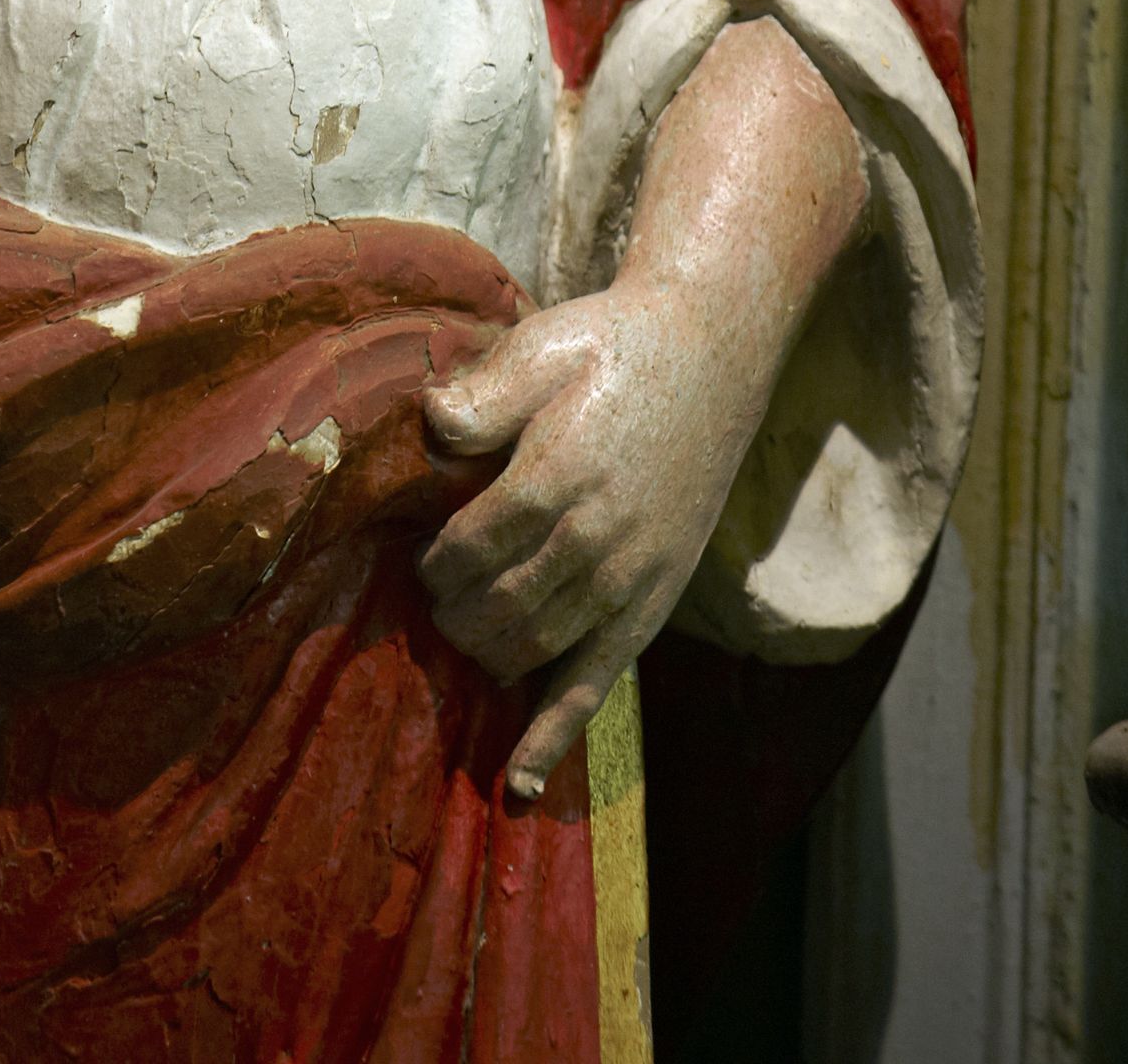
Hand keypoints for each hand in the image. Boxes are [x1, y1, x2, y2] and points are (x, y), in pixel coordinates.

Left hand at [418, 281, 759, 794]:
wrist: (709, 357)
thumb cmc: (611, 346)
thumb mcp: (543, 343)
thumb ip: (485, 392)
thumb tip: (429, 425)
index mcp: (561, 473)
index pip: (473, 547)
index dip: (436, 561)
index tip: (418, 553)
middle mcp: (596, 540)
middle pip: (498, 607)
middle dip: (450, 611)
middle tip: (431, 592)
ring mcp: (628, 582)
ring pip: (534, 650)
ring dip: (483, 654)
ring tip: (461, 631)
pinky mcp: (650, 607)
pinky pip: (595, 686)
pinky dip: (553, 737)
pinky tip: (519, 784)